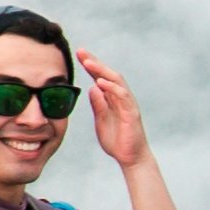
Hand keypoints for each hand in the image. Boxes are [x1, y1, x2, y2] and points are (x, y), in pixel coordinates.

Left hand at [78, 48, 151, 169]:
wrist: (131, 158)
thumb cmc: (117, 140)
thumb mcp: (101, 121)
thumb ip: (98, 105)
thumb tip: (93, 88)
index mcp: (112, 99)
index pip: (100, 77)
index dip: (90, 65)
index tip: (78, 54)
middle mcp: (121, 97)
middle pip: (108, 74)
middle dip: (94, 62)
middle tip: (81, 51)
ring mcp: (127, 104)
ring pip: (116, 81)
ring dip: (102, 70)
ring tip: (89, 63)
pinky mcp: (131, 113)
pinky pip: (122, 96)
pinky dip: (112, 87)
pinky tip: (101, 82)